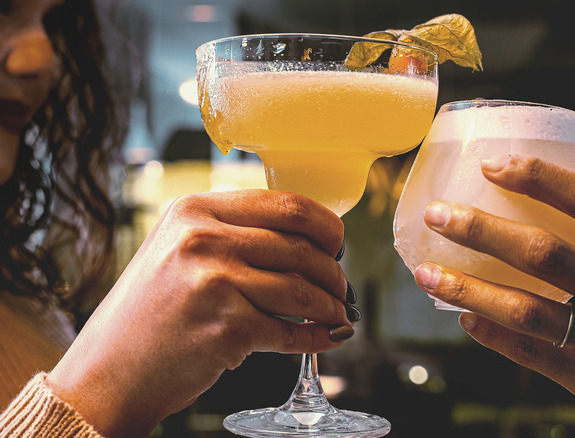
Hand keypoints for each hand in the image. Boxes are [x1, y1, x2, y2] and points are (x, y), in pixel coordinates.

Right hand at [48, 190, 352, 437]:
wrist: (107, 372)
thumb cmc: (150, 311)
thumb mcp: (176, 248)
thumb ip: (230, 232)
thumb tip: (304, 237)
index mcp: (195, 209)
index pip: (287, 204)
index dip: (326, 226)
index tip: (336, 243)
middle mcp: (203, 240)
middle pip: (302, 247)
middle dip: (334, 271)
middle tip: (340, 285)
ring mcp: (214, 284)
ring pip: (303, 290)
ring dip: (332, 305)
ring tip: (338, 313)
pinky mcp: (226, 330)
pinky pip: (292, 332)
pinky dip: (317, 338)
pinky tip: (326, 339)